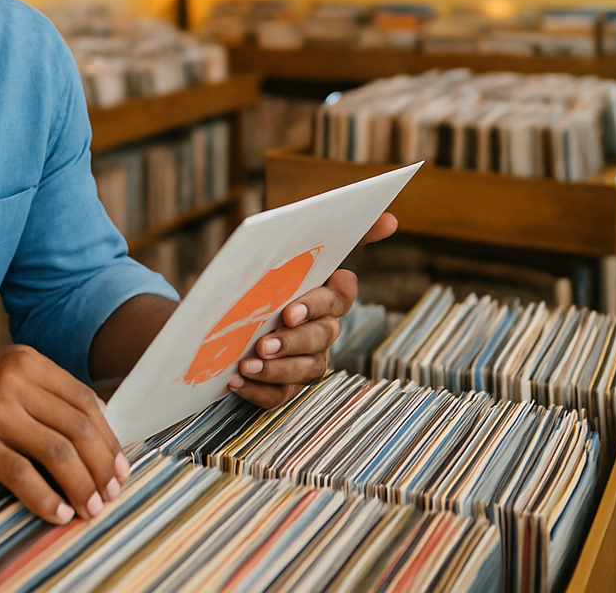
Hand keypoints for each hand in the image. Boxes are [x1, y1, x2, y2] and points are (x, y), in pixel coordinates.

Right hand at [0, 345, 127, 525]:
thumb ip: (41, 396)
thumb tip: (94, 436)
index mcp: (25, 361)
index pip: (85, 402)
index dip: (109, 439)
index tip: (119, 468)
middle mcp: (12, 380)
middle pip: (78, 428)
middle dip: (102, 468)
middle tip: (110, 495)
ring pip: (58, 453)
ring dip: (82, 487)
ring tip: (88, 509)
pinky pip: (23, 477)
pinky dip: (46, 500)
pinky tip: (55, 513)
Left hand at [227, 211, 395, 408]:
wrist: (225, 313)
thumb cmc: (263, 279)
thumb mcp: (283, 250)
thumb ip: (330, 234)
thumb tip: (390, 220)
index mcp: (327, 297)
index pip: (339, 299)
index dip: (317, 305)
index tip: (290, 309)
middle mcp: (324, 331)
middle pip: (321, 337)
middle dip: (293, 341)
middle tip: (263, 342)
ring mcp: (307, 360)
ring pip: (307, 370)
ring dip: (277, 370)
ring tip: (247, 364)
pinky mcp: (286, 385)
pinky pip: (281, 396)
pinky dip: (259, 391)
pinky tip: (236, 381)